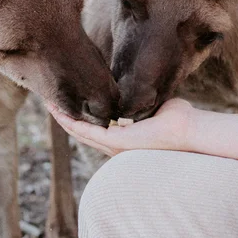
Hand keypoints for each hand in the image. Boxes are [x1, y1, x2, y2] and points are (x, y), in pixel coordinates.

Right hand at [48, 98, 194, 156]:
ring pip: (81, 132)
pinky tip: (58, 111)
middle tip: (51, 103)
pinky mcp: (115, 142)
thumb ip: (145, 102)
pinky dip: (70, 121)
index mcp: (127, 138)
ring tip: (49, 104)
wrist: (188, 130)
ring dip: (63, 118)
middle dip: (66, 117)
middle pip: (84, 131)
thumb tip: (146, 92)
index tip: (71, 102)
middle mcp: (117, 145)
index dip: (82, 116)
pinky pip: (86, 131)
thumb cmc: (180, 119)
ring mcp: (114, 145)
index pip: (98, 128)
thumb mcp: (156, 106)